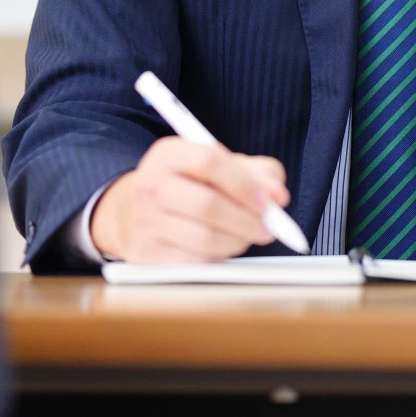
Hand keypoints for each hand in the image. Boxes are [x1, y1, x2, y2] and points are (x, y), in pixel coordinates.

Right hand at [91, 136, 289, 262]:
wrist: (137, 212)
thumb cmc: (192, 185)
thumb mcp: (221, 165)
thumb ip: (257, 172)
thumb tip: (278, 197)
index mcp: (169, 154)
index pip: (209, 161)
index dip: (244, 184)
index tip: (268, 202)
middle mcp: (150, 185)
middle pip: (207, 204)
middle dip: (247, 220)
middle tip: (268, 228)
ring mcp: (145, 222)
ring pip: (204, 239)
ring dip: (236, 242)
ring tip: (245, 237)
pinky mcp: (147, 255)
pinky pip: (194, 263)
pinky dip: (217, 259)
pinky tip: (222, 249)